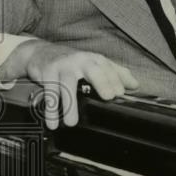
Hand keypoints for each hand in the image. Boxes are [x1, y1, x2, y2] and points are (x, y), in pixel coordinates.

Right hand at [0, 39, 138, 129]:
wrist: (40, 52)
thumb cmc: (73, 61)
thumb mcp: (95, 63)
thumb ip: (116, 73)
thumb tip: (135, 85)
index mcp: (94, 59)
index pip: (109, 68)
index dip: (116, 79)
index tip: (120, 93)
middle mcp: (80, 60)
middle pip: (93, 70)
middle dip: (102, 82)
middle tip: (108, 96)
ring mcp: (62, 66)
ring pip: (67, 84)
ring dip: (69, 104)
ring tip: (71, 123)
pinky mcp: (46, 73)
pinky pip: (49, 93)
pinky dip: (51, 109)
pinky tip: (53, 122)